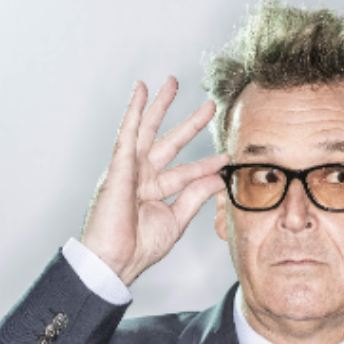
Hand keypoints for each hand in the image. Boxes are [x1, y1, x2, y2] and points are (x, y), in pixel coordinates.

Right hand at [81, 77, 229, 285]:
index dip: (208, 163)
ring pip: (148, 129)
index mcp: (156, 190)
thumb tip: (217, 178)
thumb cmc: (139, 246)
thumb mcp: (176, 219)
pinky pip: (128, 133)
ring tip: (171, 82)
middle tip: (209, 105)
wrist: (116, 260)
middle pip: (170, 141)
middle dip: (190, 123)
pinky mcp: (119, 165)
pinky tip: (141, 91)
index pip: (188, 171)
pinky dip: (134, 111)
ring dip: (159, 105)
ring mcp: (130, 168)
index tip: (227, 157)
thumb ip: (195, 196)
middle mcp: (143, 175)